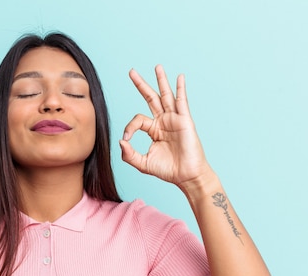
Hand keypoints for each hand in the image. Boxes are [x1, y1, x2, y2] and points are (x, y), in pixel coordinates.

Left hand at [120, 65, 210, 187]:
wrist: (186, 176)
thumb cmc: (168, 170)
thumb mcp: (143, 164)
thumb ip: (129, 155)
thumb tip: (121, 141)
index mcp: (153, 129)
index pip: (137, 120)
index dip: (129, 128)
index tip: (126, 140)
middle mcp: (163, 121)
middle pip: (150, 98)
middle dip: (141, 84)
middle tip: (131, 71)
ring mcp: (174, 119)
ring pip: (166, 96)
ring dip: (161, 80)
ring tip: (157, 67)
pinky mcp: (184, 121)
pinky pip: (182, 102)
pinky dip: (180, 89)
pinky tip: (179, 77)